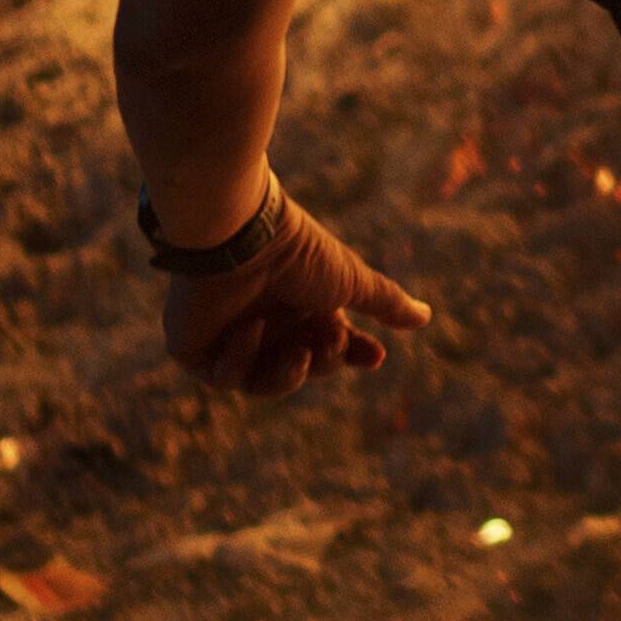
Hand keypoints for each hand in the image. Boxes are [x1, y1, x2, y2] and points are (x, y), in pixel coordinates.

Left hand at [160, 192, 439, 396]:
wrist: (240, 237)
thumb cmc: (298, 255)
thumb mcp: (350, 280)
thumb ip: (384, 302)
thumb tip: (426, 316)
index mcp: (300, 305)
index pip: (330, 344)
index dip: (352, 353)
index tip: (375, 357)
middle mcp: (267, 322)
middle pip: (300, 368)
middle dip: (322, 361)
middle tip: (331, 339)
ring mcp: (229, 337)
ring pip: (261, 383)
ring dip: (286, 374)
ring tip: (298, 351)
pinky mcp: (194, 348)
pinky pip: (222, 376)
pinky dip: (239, 359)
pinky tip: (248, 329)